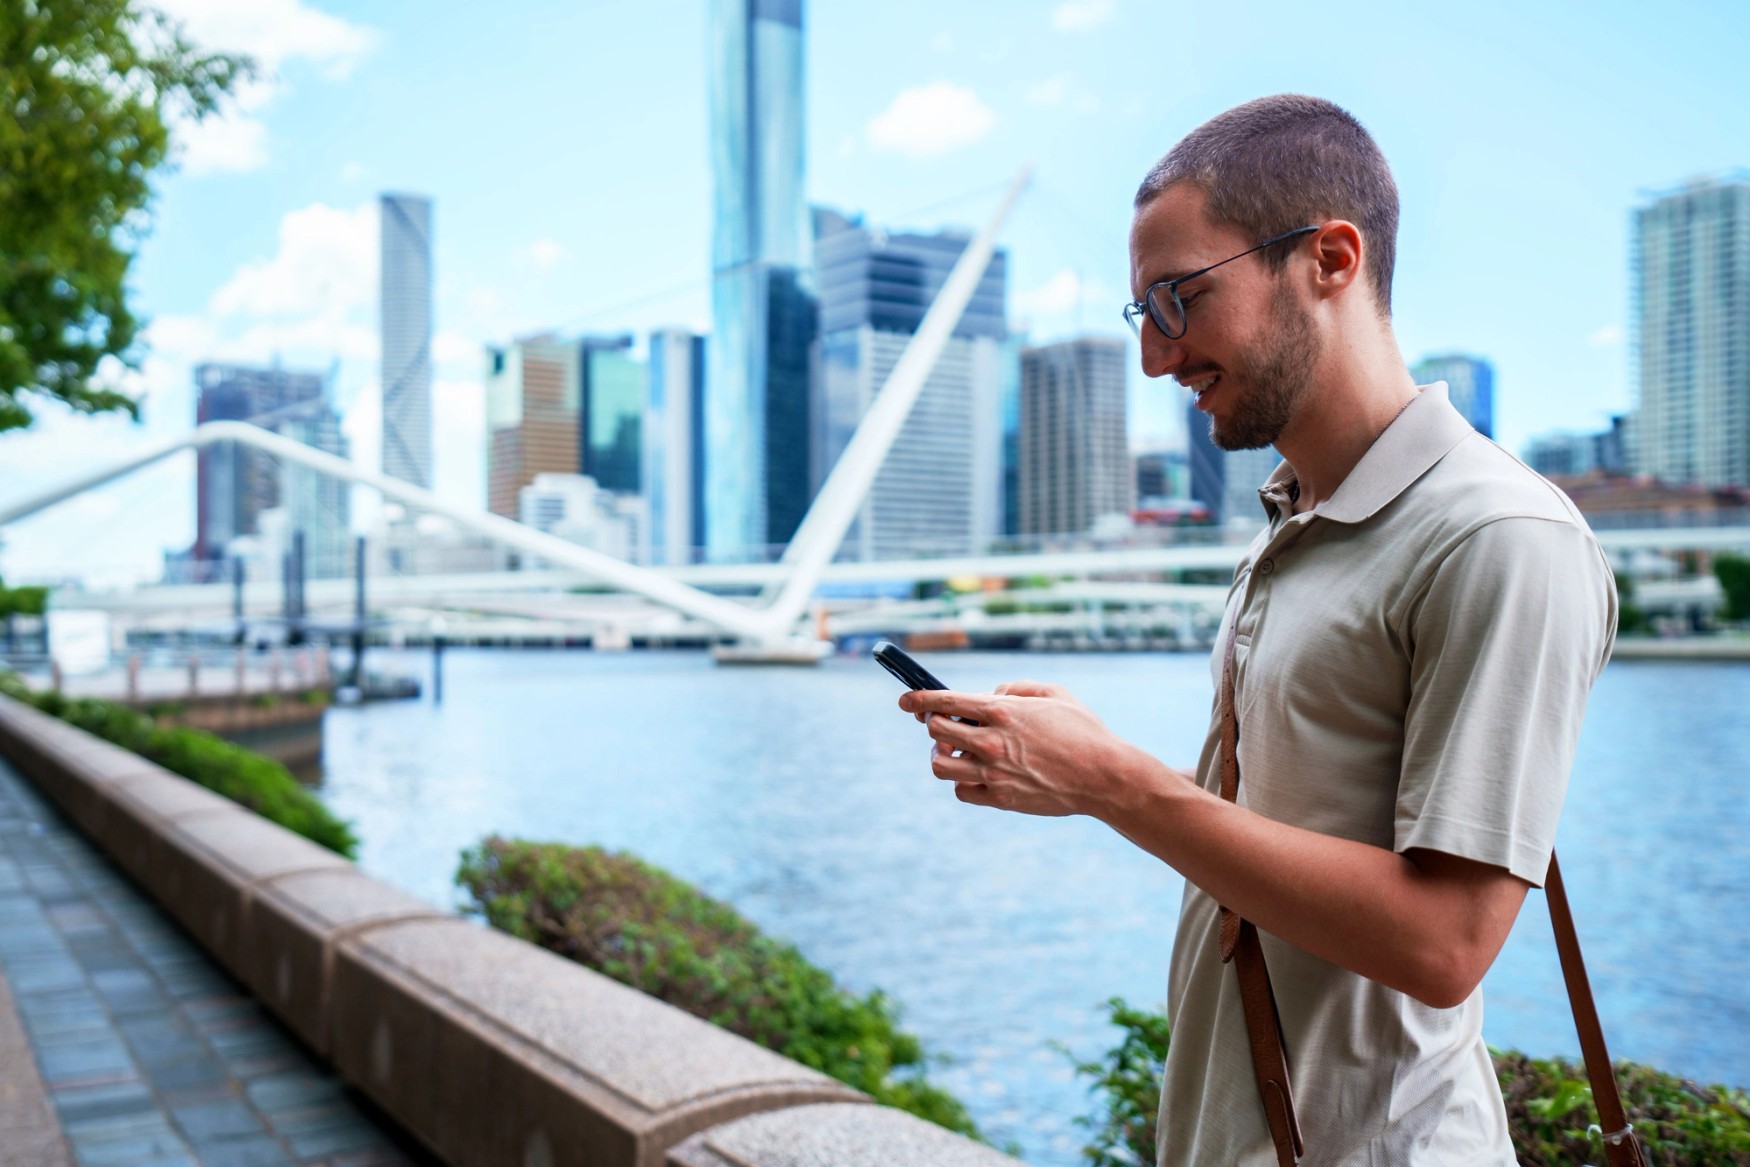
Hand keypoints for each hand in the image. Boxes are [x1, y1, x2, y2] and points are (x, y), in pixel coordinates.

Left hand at [897, 681, 1136, 816]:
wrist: (1104, 776)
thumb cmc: (1084, 731)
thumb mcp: (1054, 693)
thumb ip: (1017, 687)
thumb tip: (991, 695)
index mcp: (1001, 711)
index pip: (943, 701)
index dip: (917, 699)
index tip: (905, 701)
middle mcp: (991, 741)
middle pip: (935, 732)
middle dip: (934, 726)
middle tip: (946, 726)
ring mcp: (993, 772)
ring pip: (940, 765)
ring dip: (942, 756)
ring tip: (959, 752)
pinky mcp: (1000, 798)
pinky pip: (961, 791)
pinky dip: (962, 782)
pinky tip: (977, 774)